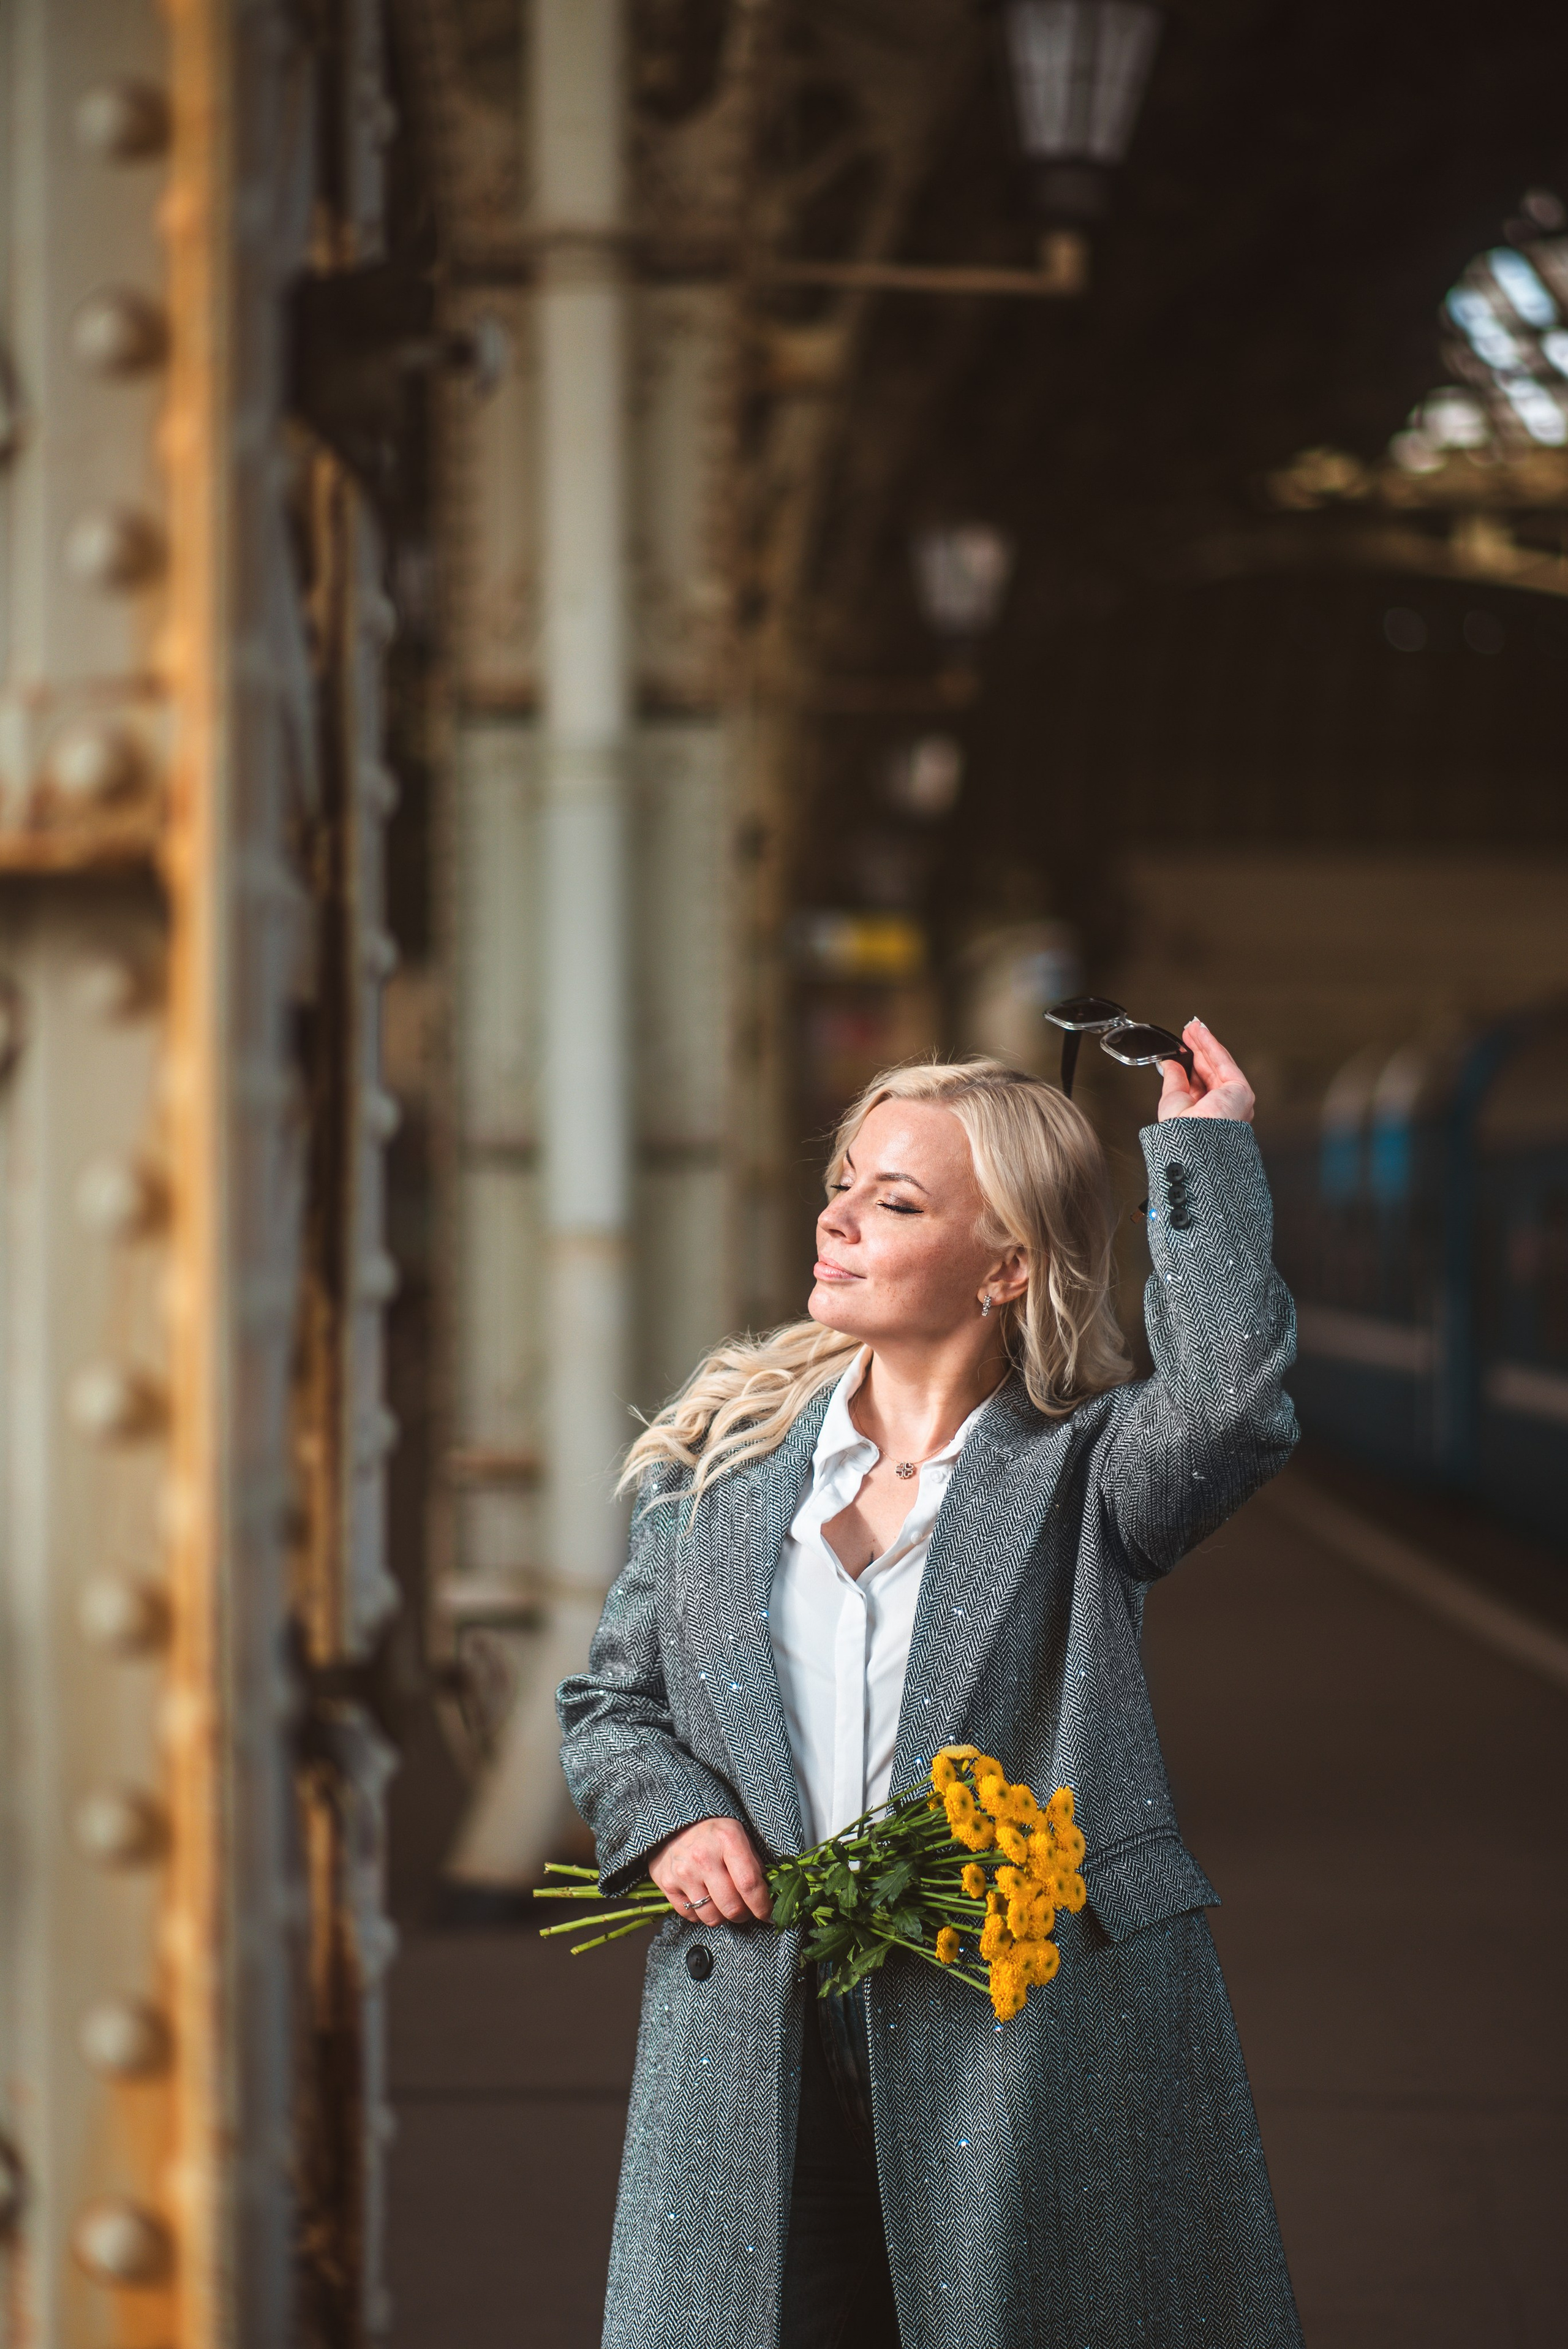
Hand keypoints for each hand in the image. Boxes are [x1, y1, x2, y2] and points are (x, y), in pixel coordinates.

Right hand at [648, 1817, 771, 1924]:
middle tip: (746, 1910)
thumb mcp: (740, 1836)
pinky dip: (701, 1914)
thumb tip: (769, 1896)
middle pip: (732, 1907)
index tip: (769, 1915)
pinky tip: (705, 1898)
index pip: (749, 1884)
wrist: (675, 1824)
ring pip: (712, 1917)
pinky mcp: (667, 1884)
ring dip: (723, 1917)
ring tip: (725, 1903)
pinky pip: (691, 1916)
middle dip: (744, 1915)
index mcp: (728, 1839)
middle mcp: (703, 1856)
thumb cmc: (714, 1833)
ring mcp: (683, 1872)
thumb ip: (755, 1864)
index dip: (763, 1906)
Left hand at [1157, 1020, 1254, 1123]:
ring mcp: (1233, 1098)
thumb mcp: (1173, 1099)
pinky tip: (1201, 1033)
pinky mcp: (1241, 1089)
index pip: (1200, 1081)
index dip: (1192, 1061)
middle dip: (1199, 1048)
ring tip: (1193, 1027)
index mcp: (1206, 1113)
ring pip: (1217, 1063)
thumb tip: (1170, 1064)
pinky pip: (1224, 1062)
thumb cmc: (1181, 1131)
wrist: (1192, 1139)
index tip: (1183, 1047)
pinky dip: (1211, 1045)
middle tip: (1188, 1032)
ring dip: (1204, 1043)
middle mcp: (1223, 1106)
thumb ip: (1174, 1079)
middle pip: (1210, 1070)